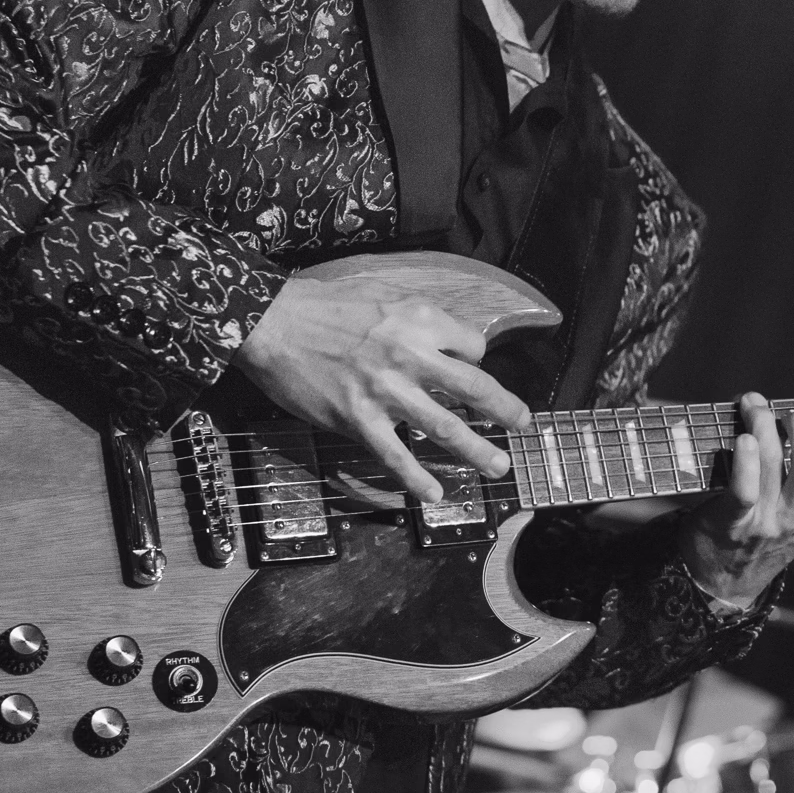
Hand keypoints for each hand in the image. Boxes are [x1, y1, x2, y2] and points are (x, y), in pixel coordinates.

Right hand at [230, 276, 530, 501]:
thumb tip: (450, 347)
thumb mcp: (384, 298)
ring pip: (446, 428)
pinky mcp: (358, 419)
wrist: (270, 322)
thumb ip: (420, 323)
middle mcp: (411, 355)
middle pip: (475, 389)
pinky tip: (434, 494)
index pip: (472, 347)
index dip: (476, 362)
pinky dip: (417, 479)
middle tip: (523, 424)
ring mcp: (386, 391)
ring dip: (478, 451)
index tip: (473, 375)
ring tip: (498, 467)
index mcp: (420, 320)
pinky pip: (396, 456)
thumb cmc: (323, 307)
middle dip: (506, 410)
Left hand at [681, 382, 793, 607]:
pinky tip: (741, 438)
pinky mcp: (735, 523)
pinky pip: (744, 487)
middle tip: (783, 409)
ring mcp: (769, 520)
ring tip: (751, 405)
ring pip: (773, 458)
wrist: (726, 580)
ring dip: (761, 420)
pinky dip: (743, 456)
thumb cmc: (766, 529)